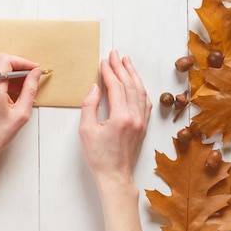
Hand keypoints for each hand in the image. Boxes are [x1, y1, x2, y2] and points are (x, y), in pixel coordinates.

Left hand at [0, 53, 41, 159]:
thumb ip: (30, 90)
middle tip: (31, 77)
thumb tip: (35, 74)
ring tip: (25, 89)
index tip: (35, 69)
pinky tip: (16, 94)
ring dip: (14, 74)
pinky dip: (7, 80)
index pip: (8, 61)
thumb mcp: (21, 113)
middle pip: (3, 61)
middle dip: (19, 66)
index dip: (24, 62)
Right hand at [79, 50, 151, 187]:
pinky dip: (140, 88)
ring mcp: (141, 121)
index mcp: (121, 117)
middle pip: (130, 85)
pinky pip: (144, 102)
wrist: (115, 177)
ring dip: (133, 74)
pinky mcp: (143, 126)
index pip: (116, 87)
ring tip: (126, 62)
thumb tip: (95, 87)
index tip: (104, 61)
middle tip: (115, 54)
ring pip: (140, 91)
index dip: (109, 72)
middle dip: (121, 67)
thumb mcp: (86, 130)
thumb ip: (89, 105)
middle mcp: (135, 117)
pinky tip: (136, 82)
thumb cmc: (99, 157)